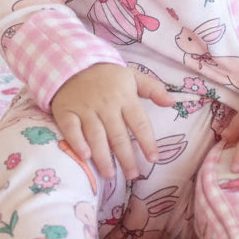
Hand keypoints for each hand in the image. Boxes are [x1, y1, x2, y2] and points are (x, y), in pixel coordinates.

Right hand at [51, 64, 171, 180]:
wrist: (72, 63)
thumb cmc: (106, 75)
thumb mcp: (133, 76)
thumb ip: (153, 89)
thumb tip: (172, 101)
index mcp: (125, 97)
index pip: (139, 123)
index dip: (147, 142)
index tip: (153, 159)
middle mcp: (106, 104)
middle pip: (118, 135)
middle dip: (126, 157)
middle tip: (132, 175)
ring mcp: (85, 108)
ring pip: (96, 136)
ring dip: (103, 157)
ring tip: (111, 175)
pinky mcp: (66, 111)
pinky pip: (71, 129)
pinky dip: (77, 142)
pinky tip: (85, 156)